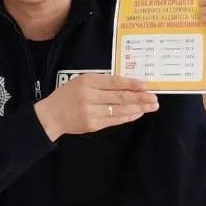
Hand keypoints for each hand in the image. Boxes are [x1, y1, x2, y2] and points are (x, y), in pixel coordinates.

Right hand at [34, 73, 158, 141]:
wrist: (51, 115)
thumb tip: (127, 85)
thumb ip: (102, 82)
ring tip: (150, 106)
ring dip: (138, 108)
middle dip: (140, 98)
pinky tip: (137, 113)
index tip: (146, 86)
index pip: (115, 82)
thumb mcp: (81, 81)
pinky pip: (114, 120)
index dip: (132, 84)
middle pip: (120, 97)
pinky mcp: (92, 124)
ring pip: (120, 110)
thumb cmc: (67, 95)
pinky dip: (127, 116)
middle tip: (154, 98)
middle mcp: (89, 96)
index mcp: (87, 81)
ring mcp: (91, 111)